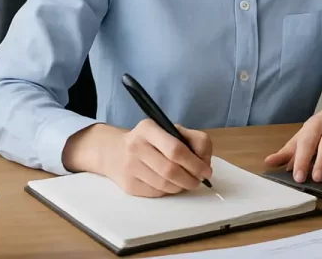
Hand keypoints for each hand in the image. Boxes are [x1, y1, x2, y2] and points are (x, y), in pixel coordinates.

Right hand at [62, 119, 212, 197]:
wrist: (115, 152)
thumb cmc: (150, 140)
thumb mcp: (168, 130)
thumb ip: (190, 139)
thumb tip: (204, 162)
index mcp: (148, 128)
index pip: (176, 148)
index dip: (195, 162)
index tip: (206, 170)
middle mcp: (136, 146)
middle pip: (171, 169)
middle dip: (191, 178)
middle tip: (199, 180)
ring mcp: (130, 167)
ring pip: (165, 185)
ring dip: (182, 186)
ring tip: (187, 182)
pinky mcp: (129, 185)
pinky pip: (157, 193)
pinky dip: (169, 191)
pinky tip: (172, 184)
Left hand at [263, 101, 321, 183]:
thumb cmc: (321, 129)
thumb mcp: (304, 137)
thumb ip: (288, 152)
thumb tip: (268, 162)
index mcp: (310, 127)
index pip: (302, 143)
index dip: (298, 159)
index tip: (295, 176)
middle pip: (314, 141)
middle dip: (307, 159)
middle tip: (302, 179)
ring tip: (318, 178)